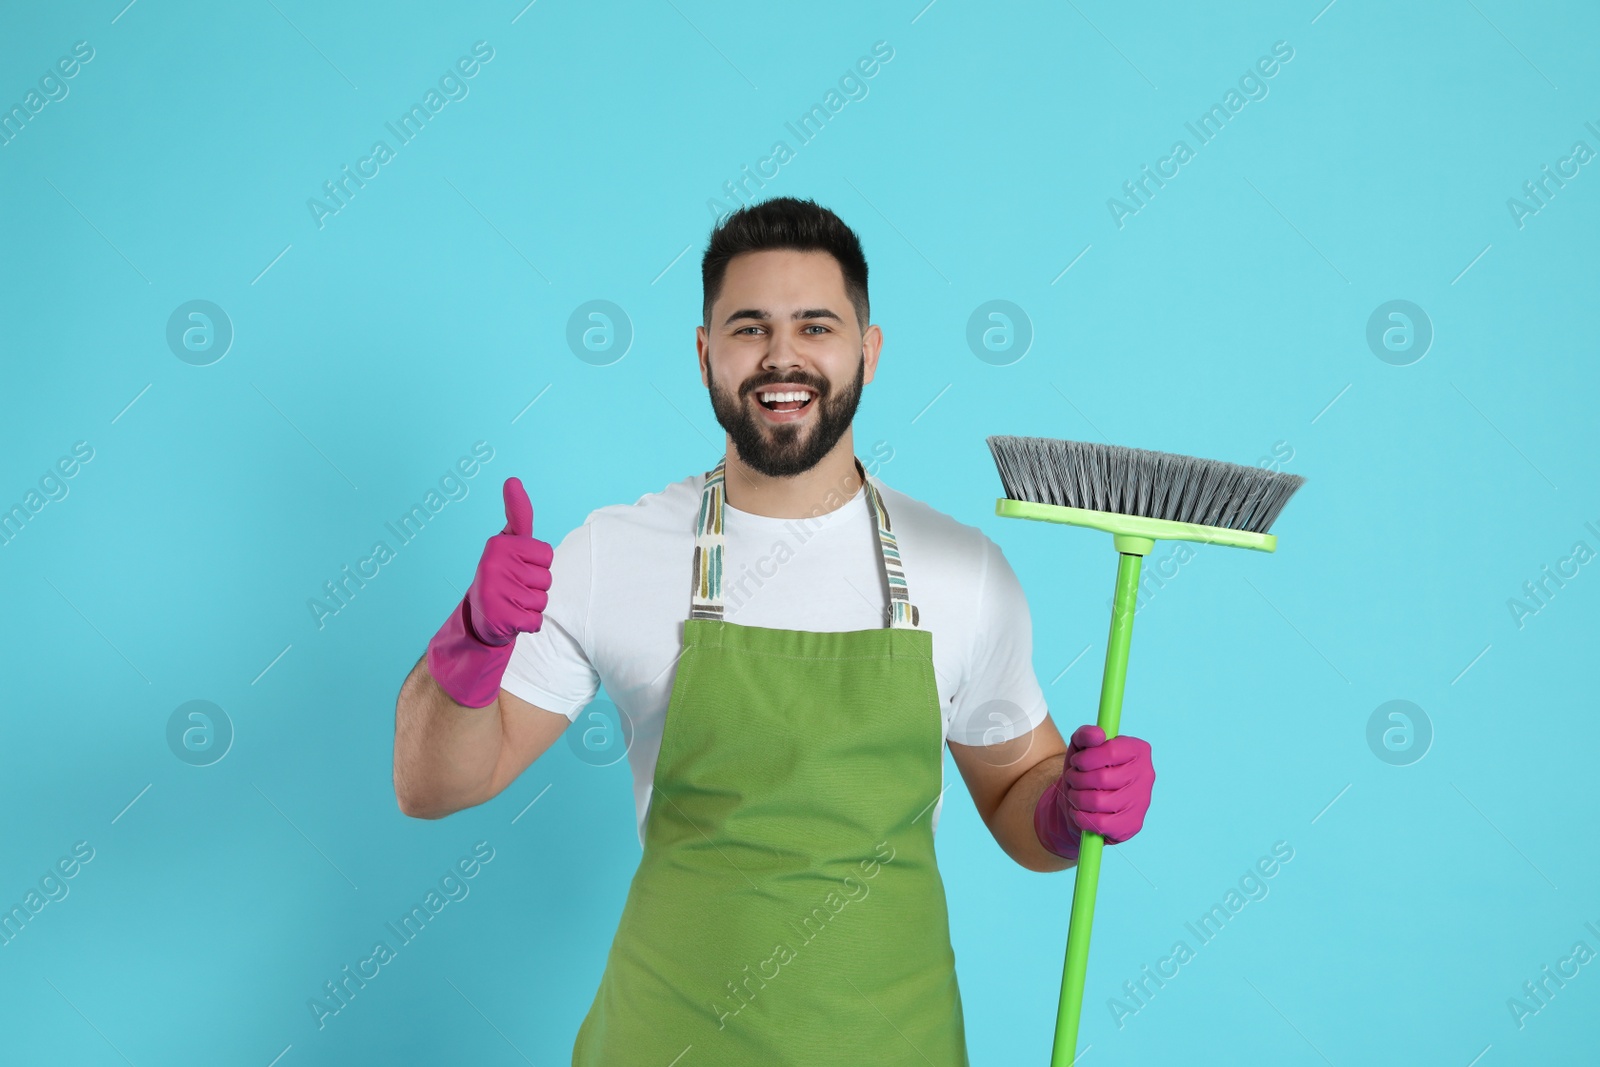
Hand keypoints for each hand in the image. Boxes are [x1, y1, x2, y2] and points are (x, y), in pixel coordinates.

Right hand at [463, 477, 553, 644]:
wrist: (480, 617)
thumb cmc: (504, 575)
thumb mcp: (510, 542)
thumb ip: (518, 514)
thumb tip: (512, 479)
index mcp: (499, 543)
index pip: (546, 554)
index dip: (537, 563)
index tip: (517, 565)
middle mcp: (493, 564)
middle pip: (547, 578)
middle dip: (536, 586)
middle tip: (514, 587)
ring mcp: (495, 590)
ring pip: (542, 600)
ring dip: (532, 605)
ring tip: (512, 601)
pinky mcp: (499, 617)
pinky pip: (535, 621)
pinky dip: (528, 623)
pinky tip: (511, 617)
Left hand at [1033, 725, 1154, 860]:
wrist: (1085, 802)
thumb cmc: (1085, 770)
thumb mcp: (1080, 747)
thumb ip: (1085, 735)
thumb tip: (1098, 735)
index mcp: (1138, 750)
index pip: (1111, 751)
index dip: (1086, 758)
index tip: (1077, 761)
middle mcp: (1146, 775)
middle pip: (1102, 778)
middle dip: (1077, 779)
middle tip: (1072, 779)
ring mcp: (1142, 802)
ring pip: (1099, 801)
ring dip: (1077, 798)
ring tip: (1074, 794)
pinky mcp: (1133, 824)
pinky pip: (1101, 823)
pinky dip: (1082, 818)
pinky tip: (1079, 812)